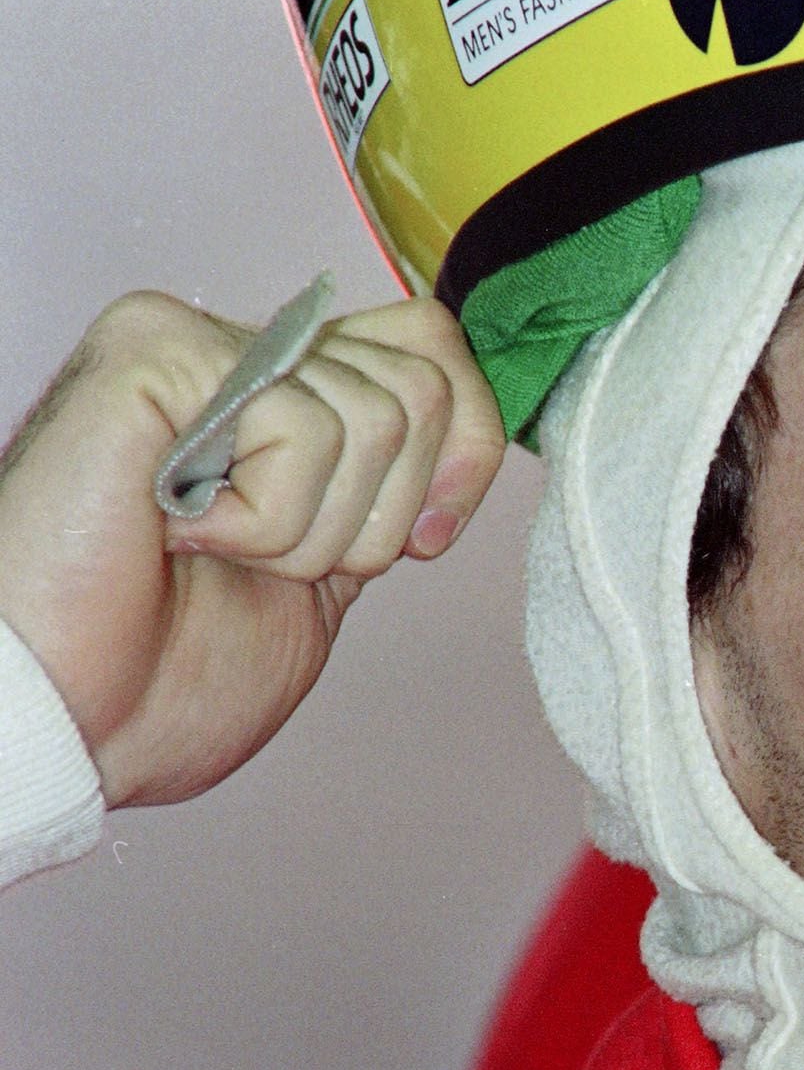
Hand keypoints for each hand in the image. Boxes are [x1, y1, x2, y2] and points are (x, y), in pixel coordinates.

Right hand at [0, 291, 503, 805]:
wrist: (63, 726)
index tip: (423, 543)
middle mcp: (240, 352)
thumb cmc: (163, 676)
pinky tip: (179, 533)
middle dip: (380, 518)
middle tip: (272, 561)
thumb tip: (474, 427)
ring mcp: (194, 343)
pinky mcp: (153, 354)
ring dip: (311, 533)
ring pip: (378, 413)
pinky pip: (302, 425)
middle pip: (426, 380)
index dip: (464, 451)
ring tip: (212, 551)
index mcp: (283, 398)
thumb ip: (385, 493)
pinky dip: (262, 519)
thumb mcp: (326, 577)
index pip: (434, 347)